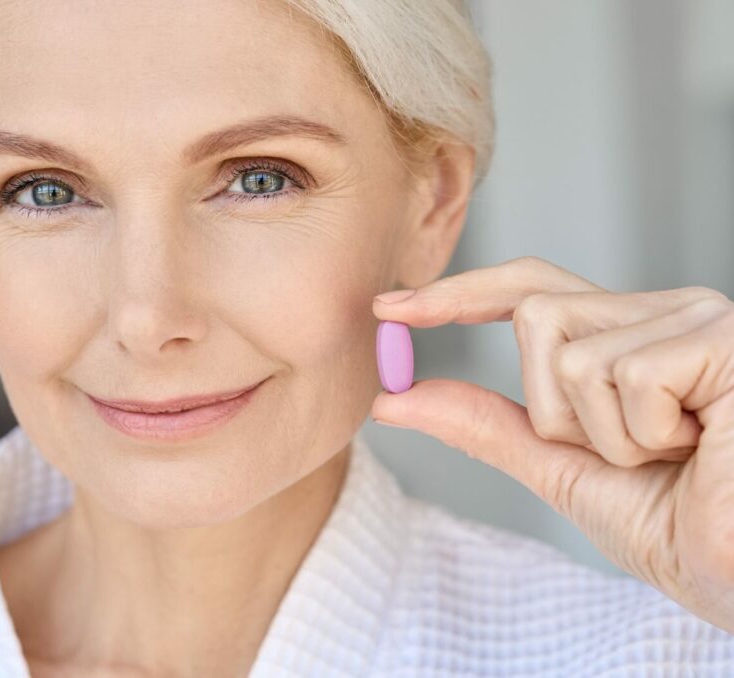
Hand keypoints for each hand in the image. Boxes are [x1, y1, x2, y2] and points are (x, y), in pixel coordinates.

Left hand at [371, 256, 733, 632]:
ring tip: (675, 458)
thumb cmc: (683, 529)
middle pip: (534, 314)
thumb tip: (396, 398)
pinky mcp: (721, 338)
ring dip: (603, 436)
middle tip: (629, 457)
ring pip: (567, 352)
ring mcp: (696, 318)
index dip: (457, 295)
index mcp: (631, 335)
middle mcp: (664, 312)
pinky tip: (702, 449)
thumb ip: (486, 425)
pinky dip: (641, 436)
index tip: (389, 309)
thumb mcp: (562, 470)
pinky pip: (618, 375)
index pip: (528, 290)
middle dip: (555, 410)